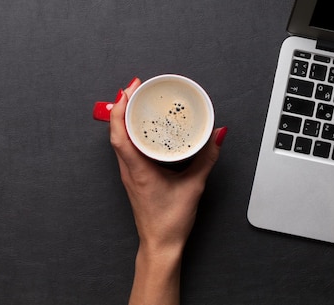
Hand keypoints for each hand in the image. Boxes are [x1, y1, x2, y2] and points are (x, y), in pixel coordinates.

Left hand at [109, 77, 226, 304]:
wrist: (160, 245)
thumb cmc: (170, 220)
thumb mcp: (194, 185)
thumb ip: (207, 158)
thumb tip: (217, 135)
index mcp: (137, 168)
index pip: (119, 132)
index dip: (121, 108)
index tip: (130, 88)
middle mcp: (129, 168)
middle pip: (116, 131)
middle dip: (123, 105)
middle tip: (136, 87)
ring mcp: (130, 173)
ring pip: (120, 139)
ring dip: (125, 118)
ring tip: (137, 102)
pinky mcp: (135, 177)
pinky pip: (127, 148)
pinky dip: (131, 132)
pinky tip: (143, 129)